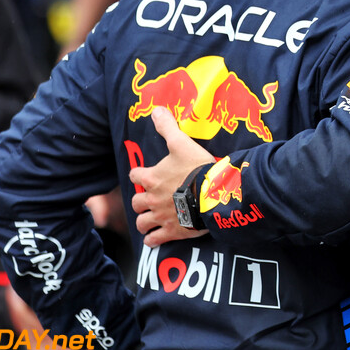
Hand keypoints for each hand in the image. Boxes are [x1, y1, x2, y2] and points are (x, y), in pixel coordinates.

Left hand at [129, 107, 213, 246]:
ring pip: (142, 223)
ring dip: (144, 221)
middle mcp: (152, 198)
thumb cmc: (197, 168)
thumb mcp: (182, 143)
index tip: (145, 175)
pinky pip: (154, 240)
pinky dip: (152, 239)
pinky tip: (156, 237)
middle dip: (141, 201)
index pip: (135, 175)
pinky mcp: (172, 231)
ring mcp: (161, 217)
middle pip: (136, 202)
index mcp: (152, 178)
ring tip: (150, 220)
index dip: (139, 175)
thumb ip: (168, 127)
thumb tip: (156, 110)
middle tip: (150, 199)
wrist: (213, 193)